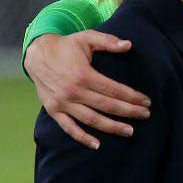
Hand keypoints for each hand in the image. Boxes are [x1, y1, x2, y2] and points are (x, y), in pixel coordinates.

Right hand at [25, 32, 151, 148]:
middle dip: (128, 112)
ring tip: (129, 131)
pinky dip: (82, 137)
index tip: (146, 101)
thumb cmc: (66, 46)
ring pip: (91, 120)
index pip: (113, 90)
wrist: (36, 54)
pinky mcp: (53, 110)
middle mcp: (73, 92)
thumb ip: (108, 41)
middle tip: (145, 115)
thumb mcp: (87, 37)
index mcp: (83, 75)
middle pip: (106, 106)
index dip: (132, 97)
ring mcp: (62, 103)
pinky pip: (68, 128)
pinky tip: (97, 144)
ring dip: (111, 127)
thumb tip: (129, 45)